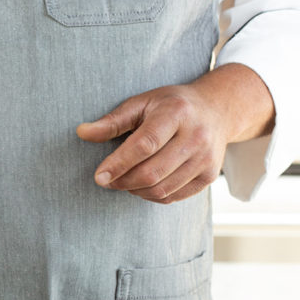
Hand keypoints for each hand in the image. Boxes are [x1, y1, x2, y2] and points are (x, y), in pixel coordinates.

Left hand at [77, 64, 273, 203]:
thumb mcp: (142, 103)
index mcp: (177, 113)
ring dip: (134, 190)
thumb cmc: (171, 105)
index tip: (99, 176)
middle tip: (106, 180)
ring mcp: (206, 159)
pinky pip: (173, 197)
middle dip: (122, 181)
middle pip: (152, 172)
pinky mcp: (210, 176)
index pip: (145, 145)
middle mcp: (196, 136)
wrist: (217, 110)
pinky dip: (151, 196)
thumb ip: (113, 121)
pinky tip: (142, 185)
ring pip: (161, 189)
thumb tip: (82, 132)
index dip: (119, 164)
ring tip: (123, 181)